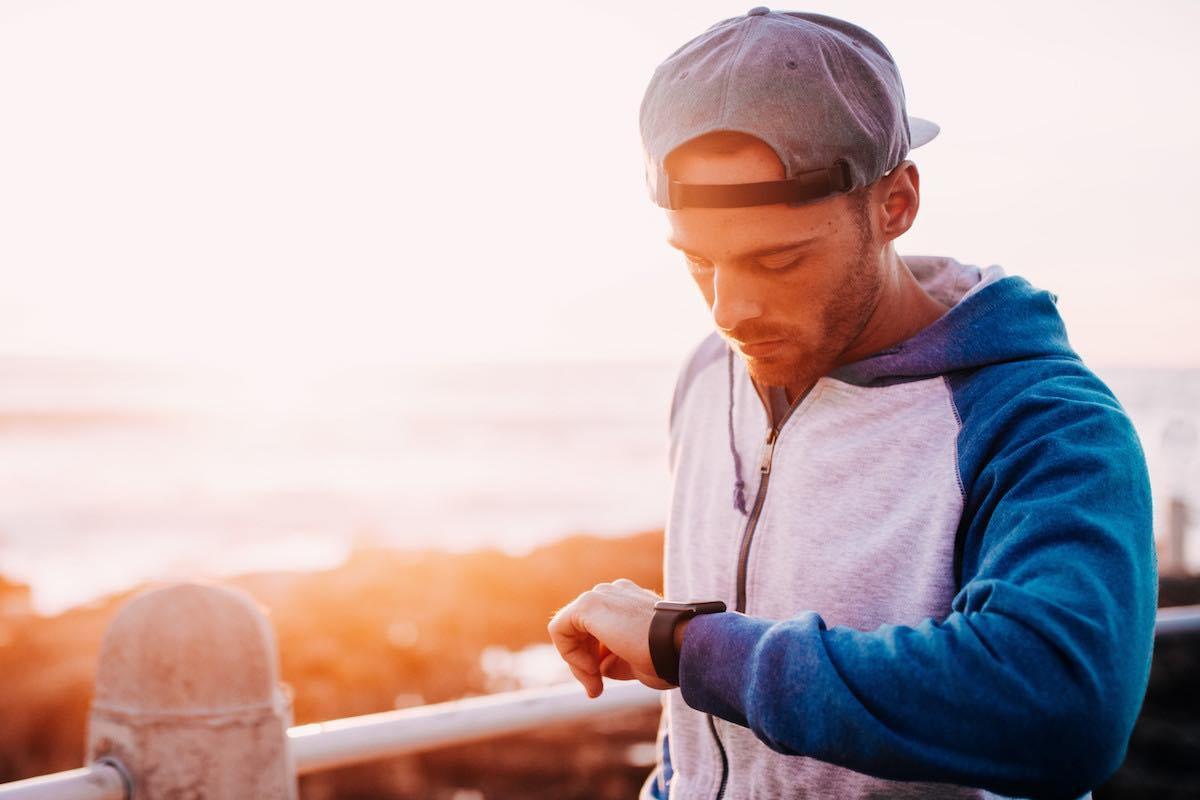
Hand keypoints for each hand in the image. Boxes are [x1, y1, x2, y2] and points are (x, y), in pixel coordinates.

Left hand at [547, 578, 674, 696]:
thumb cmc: (668, 657)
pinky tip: (591, 668)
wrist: (681, 648)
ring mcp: (601, 594)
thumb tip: (598, 668)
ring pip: (569, 629)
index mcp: (628, 602)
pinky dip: (569, 654)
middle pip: (580, 630)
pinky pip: (560, 629)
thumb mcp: (636, 661)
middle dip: (583, 663)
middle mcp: (613, 593)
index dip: (593, 660)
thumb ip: (613, 659)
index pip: (596, 631)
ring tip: (595, 683)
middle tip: (596, 689)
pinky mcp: (588, 604)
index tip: (601, 684)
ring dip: (578, 662)